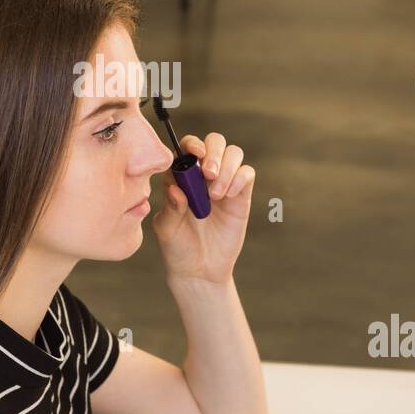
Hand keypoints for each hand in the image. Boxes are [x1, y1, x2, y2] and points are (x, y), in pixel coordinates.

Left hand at [151, 130, 254, 283]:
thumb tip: (176, 189)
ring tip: (216, 194)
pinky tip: (230, 195)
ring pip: (233, 153)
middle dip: (214, 152)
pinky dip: (240, 178)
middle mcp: (202, 175)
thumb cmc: (177, 248)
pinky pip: (247, 174)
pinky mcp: (240, 196)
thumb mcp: (167, 229)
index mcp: (180, 177)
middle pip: (215, 142)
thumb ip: (170, 208)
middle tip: (209, 174)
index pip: (187, 147)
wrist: (200, 271)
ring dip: (227, 167)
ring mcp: (223, 184)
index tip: (195, 155)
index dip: (192, 144)